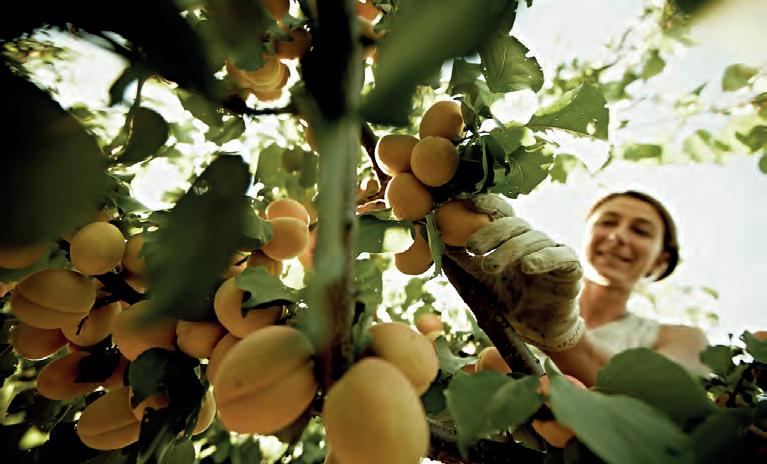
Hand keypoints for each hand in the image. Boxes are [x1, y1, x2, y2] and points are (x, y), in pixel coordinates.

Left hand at [444, 194, 584, 351]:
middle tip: (471, 248)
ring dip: (510, 251)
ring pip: (533, 239)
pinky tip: (528, 266)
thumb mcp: (477, 279)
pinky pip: (561, 256)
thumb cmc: (507, 301)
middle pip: (514, 223)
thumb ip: (459, 258)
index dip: (487, 203)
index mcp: (510, 237)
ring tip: (489, 267)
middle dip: (492, 232)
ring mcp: (552, 251)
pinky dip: (544, 258)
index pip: (500, 211)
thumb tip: (432, 236)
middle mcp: (531, 239)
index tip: (468, 202)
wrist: (535, 331)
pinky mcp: (570, 269)